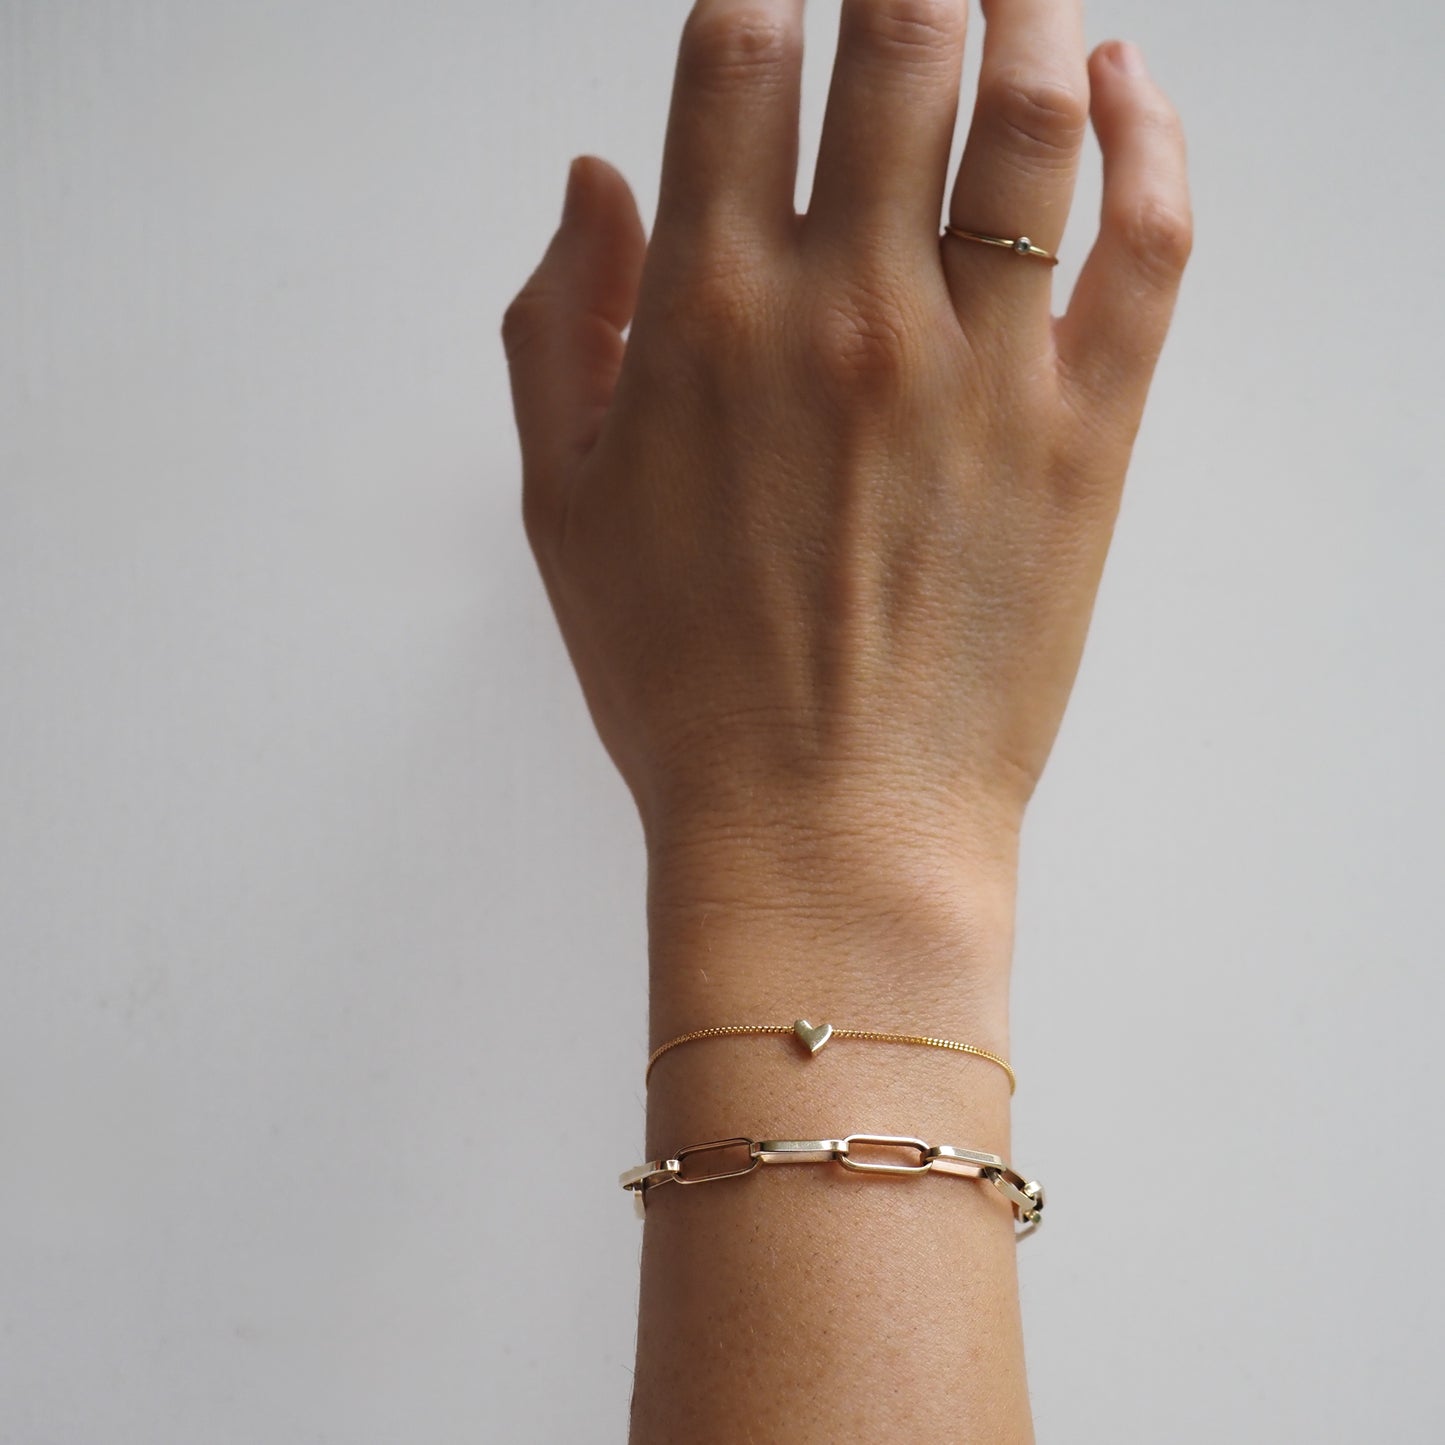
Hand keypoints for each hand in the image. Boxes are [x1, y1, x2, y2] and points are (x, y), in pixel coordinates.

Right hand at [502, 0, 1190, 889]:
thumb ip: (557, 325)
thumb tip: (588, 179)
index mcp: (705, 317)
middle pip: (895, 40)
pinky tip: (1125, 83)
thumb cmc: (686, 685)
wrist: (823, 827)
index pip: (736, 57)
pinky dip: (1152, 134)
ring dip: (1025, 3)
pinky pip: (1147, 240)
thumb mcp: (561, 509)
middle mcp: (847, 312)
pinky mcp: (1084, 432)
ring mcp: (980, 366)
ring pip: (1032, 108)